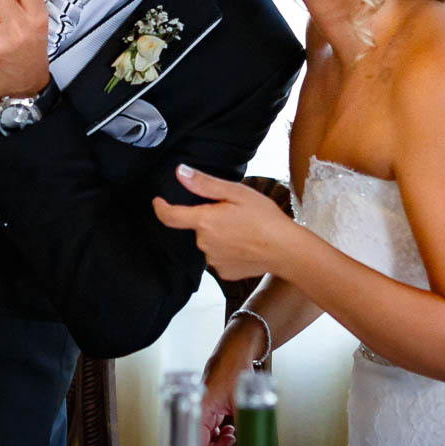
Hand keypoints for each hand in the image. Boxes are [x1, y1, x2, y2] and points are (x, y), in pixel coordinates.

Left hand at [152, 165, 296, 280]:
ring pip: (209, 242)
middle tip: (234, 214)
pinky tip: (245, 245)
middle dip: (209, 219)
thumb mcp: (236, 193)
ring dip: (219, 235)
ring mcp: (213, 261)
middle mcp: (204, 244)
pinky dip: (228, 250)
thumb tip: (180, 172)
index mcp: (204, 222)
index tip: (158, 201)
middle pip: (197, 227)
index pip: (170, 216)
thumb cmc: (264, 218)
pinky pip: (219, 257)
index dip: (160, 207)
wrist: (286, 250)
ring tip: (244, 230)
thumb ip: (204, 184)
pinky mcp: (224, 273)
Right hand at [199, 331, 260, 445]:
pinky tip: (233, 430)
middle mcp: (198, 411)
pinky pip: (213, 430)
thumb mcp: (241, 403)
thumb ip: (243, 430)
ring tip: (235, 437)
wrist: (238, 348)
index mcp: (199, 409)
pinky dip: (224, 435)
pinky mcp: (211, 409)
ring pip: (209, 440)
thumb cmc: (234, 365)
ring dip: (223, 444)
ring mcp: (204, 410)